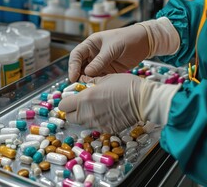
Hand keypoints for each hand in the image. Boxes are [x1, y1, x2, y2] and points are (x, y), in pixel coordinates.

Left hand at [58, 74, 181, 132]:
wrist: (143, 100)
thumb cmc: (125, 85)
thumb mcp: (105, 78)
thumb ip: (91, 81)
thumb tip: (83, 80)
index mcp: (84, 99)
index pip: (63, 105)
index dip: (66, 101)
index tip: (72, 97)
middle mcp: (88, 114)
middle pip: (70, 117)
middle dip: (72, 110)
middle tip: (81, 103)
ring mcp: (97, 124)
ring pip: (82, 122)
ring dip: (84, 115)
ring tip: (95, 106)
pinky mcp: (107, 129)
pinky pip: (95, 126)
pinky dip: (97, 120)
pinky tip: (106, 112)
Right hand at [68, 18, 179, 81]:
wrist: (145, 42)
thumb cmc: (128, 38)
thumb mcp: (112, 48)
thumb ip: (100, 61)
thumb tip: (87, 73)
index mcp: (91, 44)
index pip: (77, 55)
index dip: (73, 66)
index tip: (73, 76)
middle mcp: (93, 54)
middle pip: (80, 66)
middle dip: (78, 75)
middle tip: (78, 85)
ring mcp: (100, 63)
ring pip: (88, 74)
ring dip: (87, 81)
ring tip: (87, 88)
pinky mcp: (108, 71)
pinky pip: (98, 78)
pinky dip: (96, 83)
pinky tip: (96, 88)